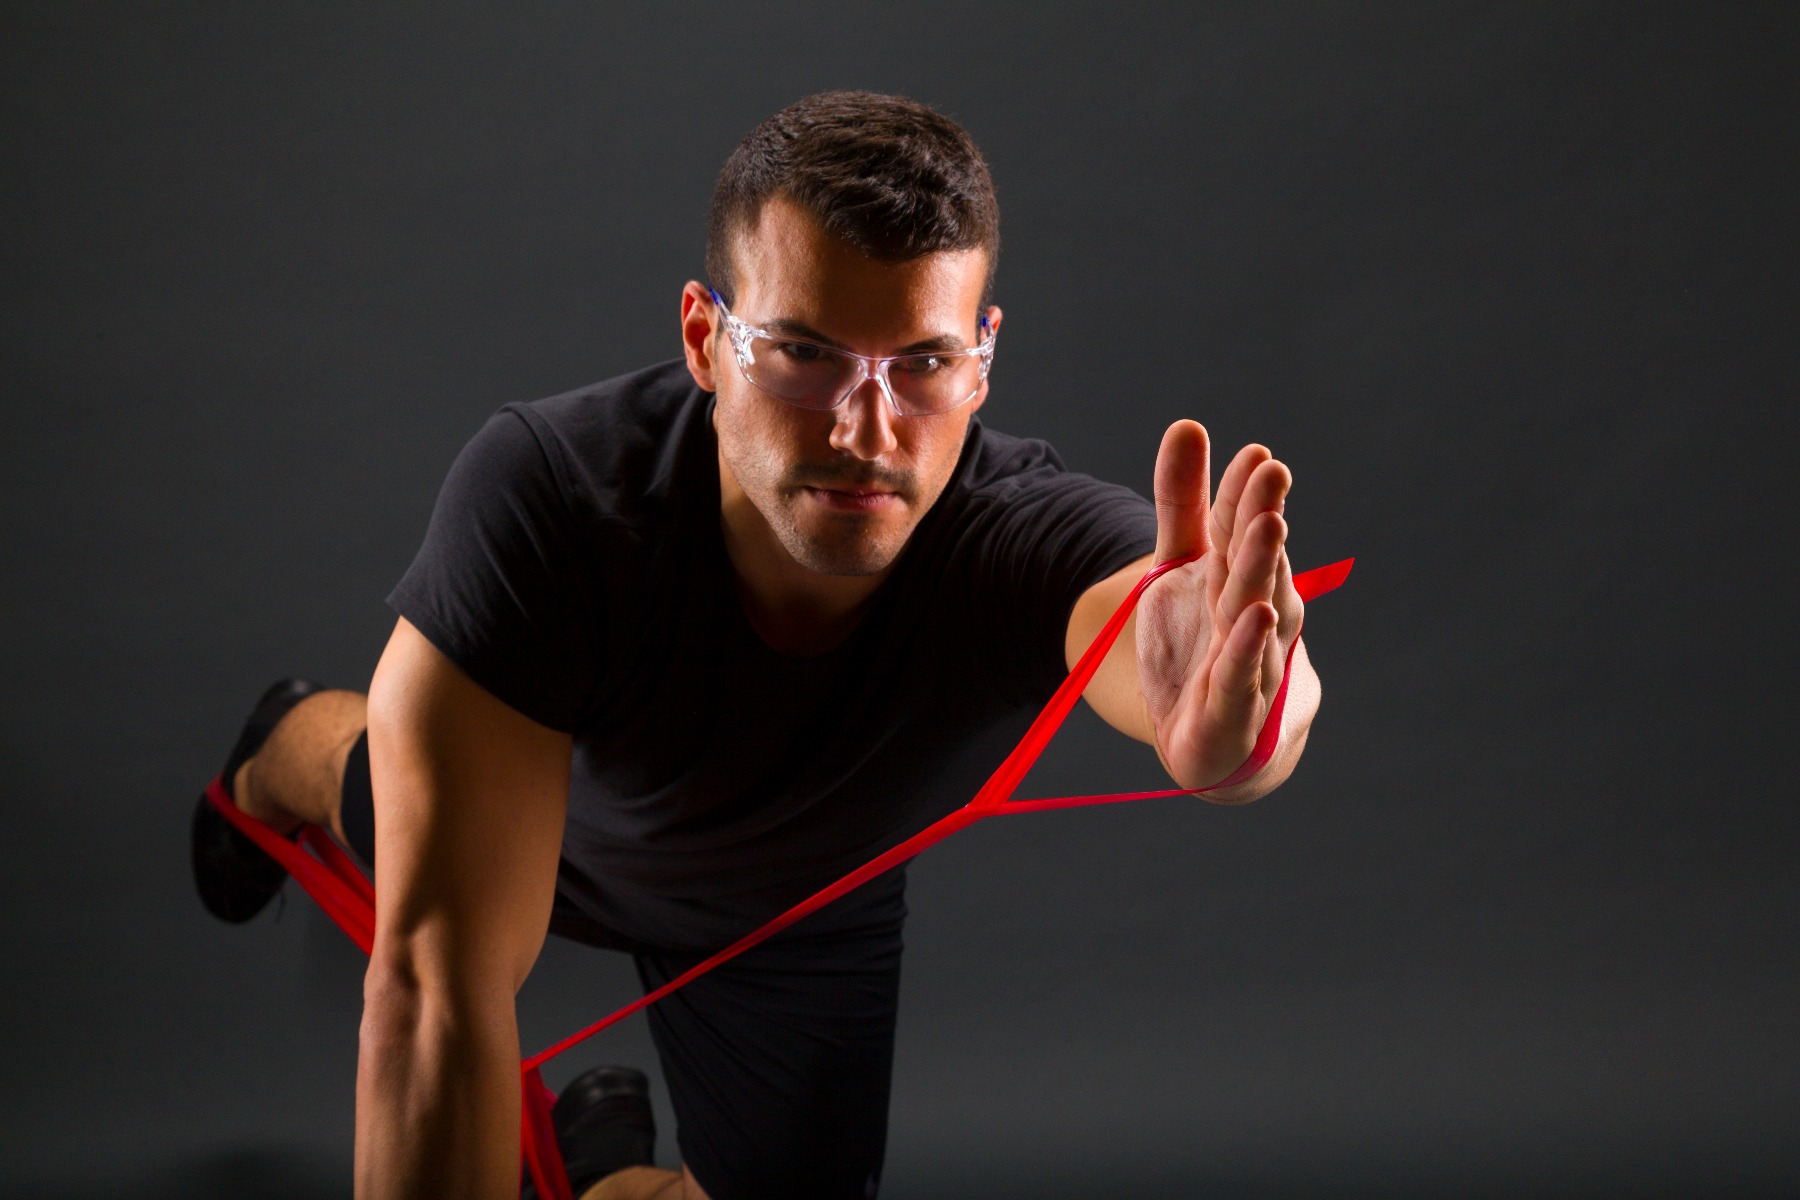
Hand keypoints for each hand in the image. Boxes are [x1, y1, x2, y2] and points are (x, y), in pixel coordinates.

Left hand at [1136, 420, 1302, 792]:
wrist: (1215, 740)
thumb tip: (1188, 423)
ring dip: (1262, 570)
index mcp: (1244, 578)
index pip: (1239, 530)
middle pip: (1255, 563)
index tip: (1256, 454)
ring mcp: (1251, 663)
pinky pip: (1241, 675)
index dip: (1244, 495)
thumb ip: (1181, 501)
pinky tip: (1257, 615)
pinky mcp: (1232, 710)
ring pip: (1255, 612)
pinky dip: (1248, 647)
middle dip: (1259, 518)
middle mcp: (1259, 616)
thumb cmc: (1203, 643)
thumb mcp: (1179, 564)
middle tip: (1271, 472)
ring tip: (1269, 526)